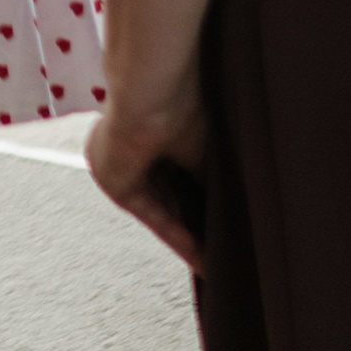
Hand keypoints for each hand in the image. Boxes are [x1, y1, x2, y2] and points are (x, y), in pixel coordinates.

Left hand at [87, 88, 209, 272]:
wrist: (153, 88)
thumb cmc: (183, 102)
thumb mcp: (202, 147)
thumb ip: (210, 178)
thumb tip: (238, 212)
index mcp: (147, 129)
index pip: (175, 173)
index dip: (200, 202)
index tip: (224, 229)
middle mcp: (128, 147)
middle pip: (168, 196)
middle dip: (196, 225)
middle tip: (225, 253)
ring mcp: (116, 164)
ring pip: (162, 209)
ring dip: (190, 237)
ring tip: (220, 263)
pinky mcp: (112, 181)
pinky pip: (151, 215)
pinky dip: (179, 237)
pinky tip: (204, 259)